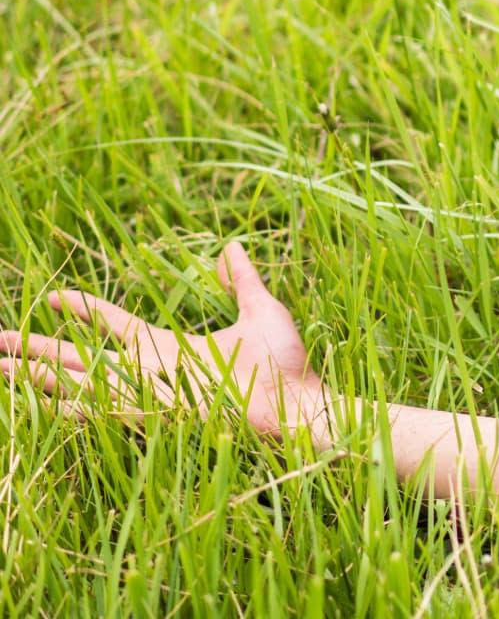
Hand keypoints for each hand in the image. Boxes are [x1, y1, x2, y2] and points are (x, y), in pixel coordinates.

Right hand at [1, 243, 329, 442]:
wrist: (302, 403)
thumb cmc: (286, 364)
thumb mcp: (262, 310)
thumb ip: (242, 281)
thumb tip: (232, 246)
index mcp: (166, 345)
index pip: (110, 323)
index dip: (81, 307)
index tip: (52, 293)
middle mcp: (149, 370)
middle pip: (77, 356)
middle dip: (35, 349)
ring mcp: (150, 393)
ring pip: (78, 382)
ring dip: (37, 378)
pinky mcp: (159, 414)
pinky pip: (105, 412)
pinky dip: (72, 409)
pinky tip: (42, 405)